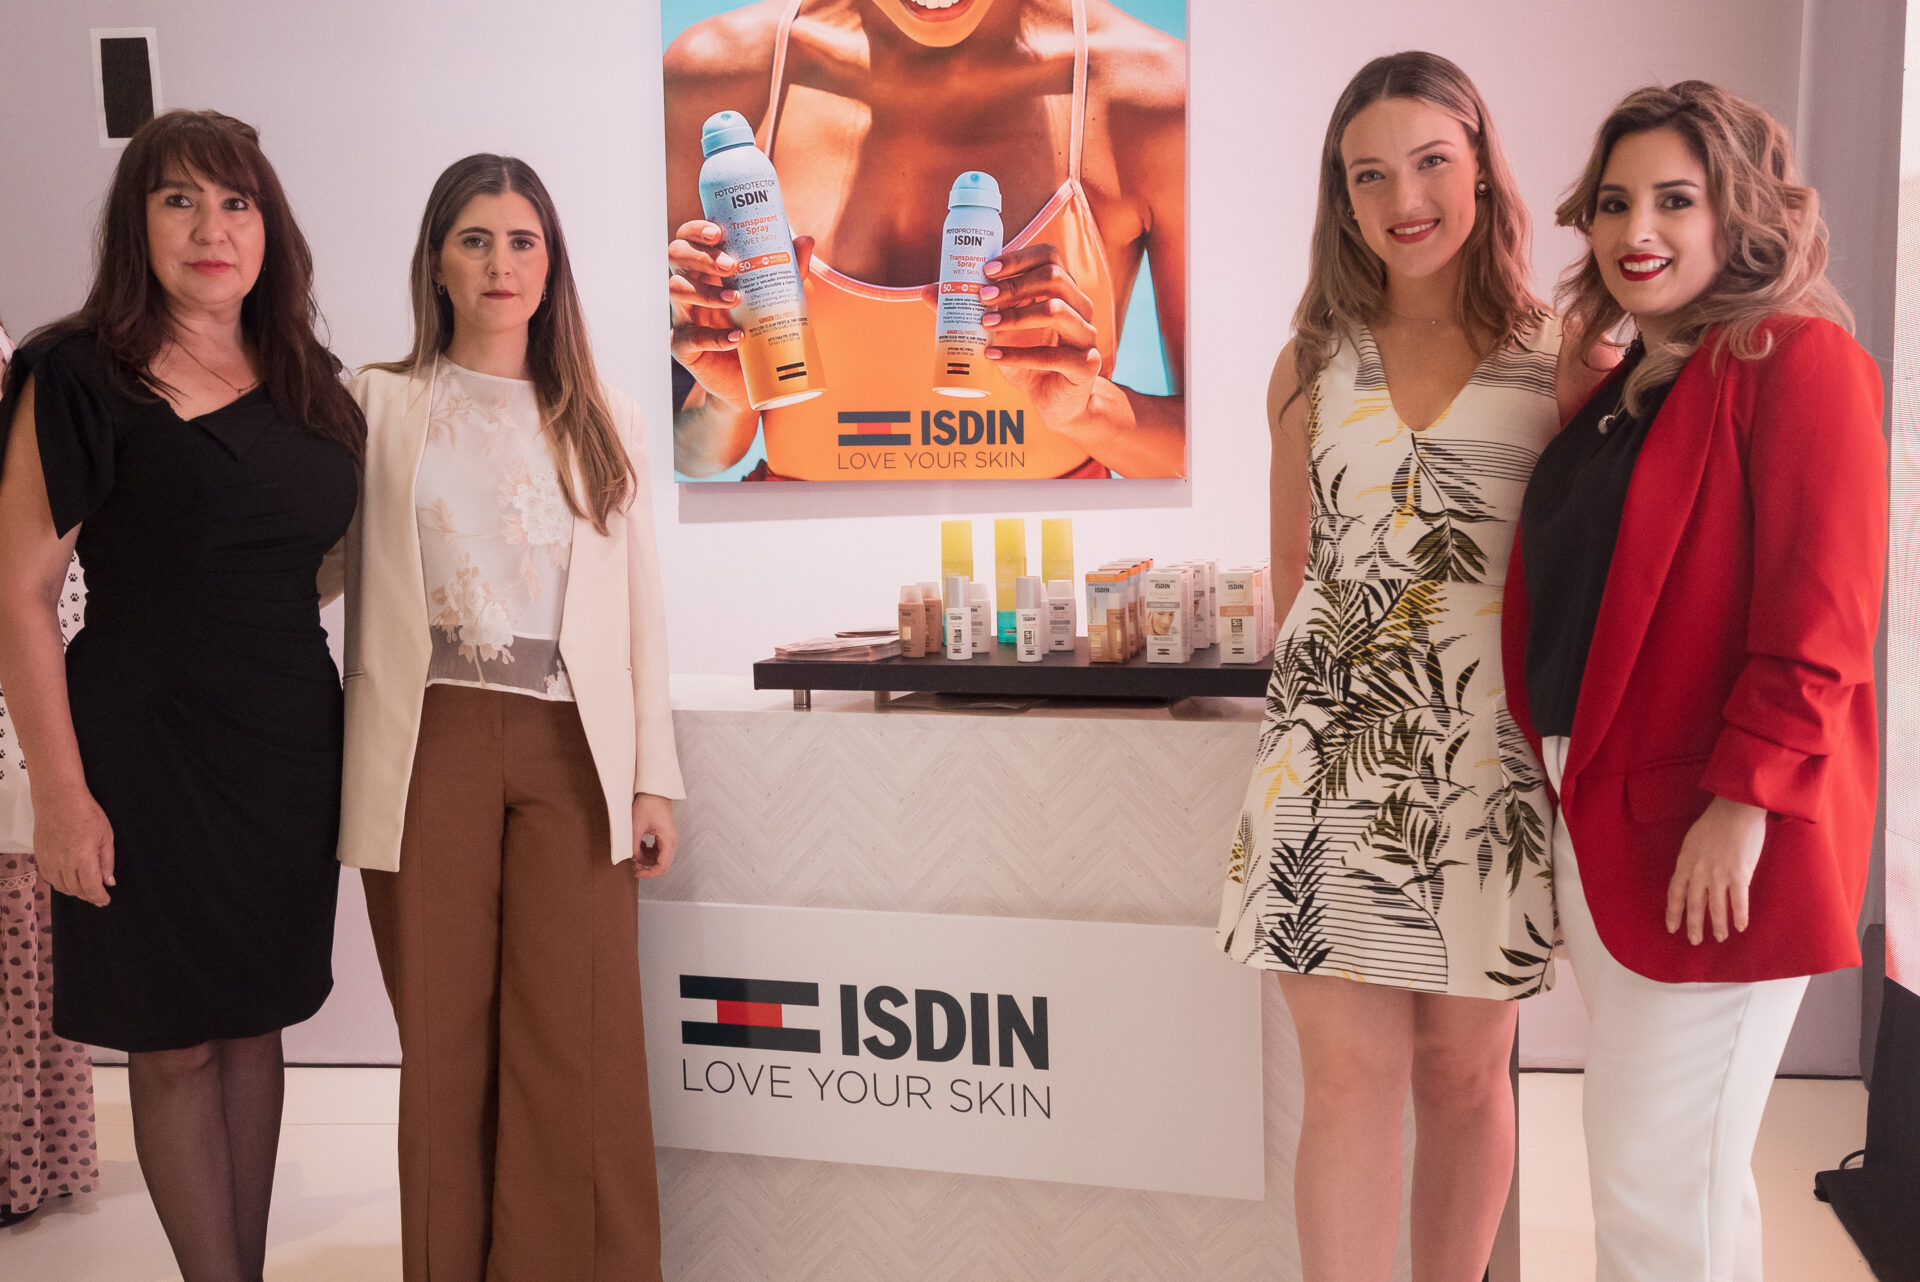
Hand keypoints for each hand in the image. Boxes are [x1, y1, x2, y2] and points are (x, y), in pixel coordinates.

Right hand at [33, 785, 114, 906]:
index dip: (99, 897)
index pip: (91, 888)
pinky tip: (68, 881)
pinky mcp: (40, 856)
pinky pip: (49, 877)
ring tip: (85, 889)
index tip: (105, 900)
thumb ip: (107, 862)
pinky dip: (60, 883)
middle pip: (76, 890)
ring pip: (61, 886)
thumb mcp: (106, 836)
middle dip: (88, 896)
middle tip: (98, 896)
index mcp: (83, 859)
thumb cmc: (85, 813)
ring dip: (74, 891)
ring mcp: (50, 860)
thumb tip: (109, 881)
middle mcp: (63, 863)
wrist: (59, 799)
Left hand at [630, 792, 677, 879]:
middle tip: (633, 865)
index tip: (637, 873)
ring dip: (647, 860)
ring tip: (634, 855)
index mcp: (668, 840)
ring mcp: (669, 838)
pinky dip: (648, 852)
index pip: (662, 866)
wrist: (655, 791)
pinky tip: (639, 846)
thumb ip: (633, 846)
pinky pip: (658, 851)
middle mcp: (671, 841)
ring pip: (660, 858)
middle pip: (662, 864)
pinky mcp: (664, 836)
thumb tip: (632, 859)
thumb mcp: (636, 827)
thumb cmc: (649, 805)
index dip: (649, 873)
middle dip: (647, 867)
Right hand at [668, 220, 814, 409]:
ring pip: (677, 290)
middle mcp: (689, 286)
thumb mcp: (774, 296)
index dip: (696, 230)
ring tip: (737, 299)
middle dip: (701, 256)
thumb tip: (806, 240)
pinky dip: (715, 337)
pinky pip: (689, 338)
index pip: (689, 238)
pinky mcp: (683, 346)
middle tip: (731, 266)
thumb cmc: (758, 328)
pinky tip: (738, 337)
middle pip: (676, 255)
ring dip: (706, 292)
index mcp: (705, 269)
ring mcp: (683, 315)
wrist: (752, 378)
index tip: (718, 233)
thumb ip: (787, 269)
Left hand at [977, 243, 1101, 434]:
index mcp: (1064, 290)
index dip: (1018, 258)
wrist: (1057, 401)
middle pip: (1054, 278)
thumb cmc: (1029, 359)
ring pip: (1057, 311)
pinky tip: (993, 357)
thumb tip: (927, 291)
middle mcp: (1080, 307)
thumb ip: (970, 311)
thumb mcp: (999, 333)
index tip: (985, 270)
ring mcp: (1087, 335)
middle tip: (981, 298)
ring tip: (985, 325)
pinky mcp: (1086, 365)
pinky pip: (1054, 356)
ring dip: (1016, 316)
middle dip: (1013, 285)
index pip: (1048, 257)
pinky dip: (1019, 356)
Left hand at [1665, 795, 1767, 943]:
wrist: (1735, 810)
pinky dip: (1739, 916)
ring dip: (1718, 926)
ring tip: (1720, 938)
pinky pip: (1739, 901)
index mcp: (1685, 863)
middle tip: (1694, 941)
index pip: (1675, 894)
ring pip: (1716, 908)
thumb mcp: (1692, 842)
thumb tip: (1692, 877)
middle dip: (1694, 926)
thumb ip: (1691, 861)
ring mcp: (1719, 875)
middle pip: (1694, 905)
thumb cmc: (1714, 822)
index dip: (1673, 913)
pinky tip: (1741, 927)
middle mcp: (1699, 872)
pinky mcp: (1739, 874)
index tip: (1672, 927)